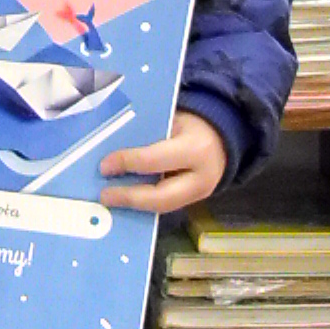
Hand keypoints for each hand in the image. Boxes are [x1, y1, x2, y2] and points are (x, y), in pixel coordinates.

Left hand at [98, 110, 227, 213]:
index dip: (126, 164)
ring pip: (163, 207)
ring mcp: (201, 195)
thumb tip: (114, 151)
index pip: (154, 161)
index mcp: (196, 149)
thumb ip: (149, 137)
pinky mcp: (195, 203)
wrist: (225, 138)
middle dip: (129, 198)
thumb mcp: (174, 121)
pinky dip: (145, 205)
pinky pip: (166, 206)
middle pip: (161, 197)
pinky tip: (126, 201)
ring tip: (111, 200)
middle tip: (104, 195)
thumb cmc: (192, 124)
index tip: (104, 166)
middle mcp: (202, 178)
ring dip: (134, 206)